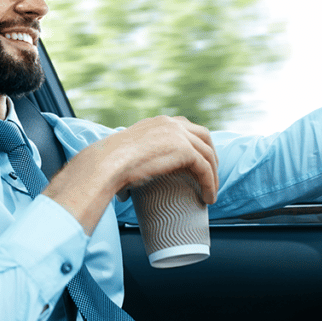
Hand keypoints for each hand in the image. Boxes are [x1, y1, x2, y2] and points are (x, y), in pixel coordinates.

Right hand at [43, 116, 218, 233]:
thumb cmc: (110, 166)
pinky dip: (210, 184)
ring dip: (213, 175)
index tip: (199, 163)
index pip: (186, 127)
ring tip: (211, 193)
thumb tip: (126, 192)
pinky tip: (208, 198)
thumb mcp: (127, 158)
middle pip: (204, 136)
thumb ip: (132, 167)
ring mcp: (179, 135)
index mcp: (158, 122)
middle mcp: (171, 123)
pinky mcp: (184, 150)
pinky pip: (205, 169)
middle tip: (211, 177)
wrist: (107, 163)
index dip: (197, 144)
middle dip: (211, 156)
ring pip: (208, 154)